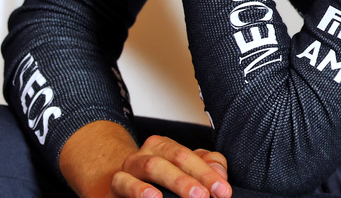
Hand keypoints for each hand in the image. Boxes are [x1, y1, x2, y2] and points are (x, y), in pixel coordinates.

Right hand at [110, 135, 230, 197]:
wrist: (120, 188)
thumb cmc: (156, 182)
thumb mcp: (183, 171)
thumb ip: (205, 166)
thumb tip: (220, 172)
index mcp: (164, 147)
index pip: (190, 155)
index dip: (208, 173)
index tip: (223, 191)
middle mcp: (147, 152)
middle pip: (175, 157)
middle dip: (195, 176)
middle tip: (207, 194)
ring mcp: (131, 167)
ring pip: (153, 166)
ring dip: (175, 180)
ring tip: (192, 195)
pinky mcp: (117, 184)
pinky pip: (124, 182)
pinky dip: (138, 190)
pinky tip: (153, 197)